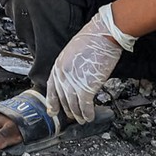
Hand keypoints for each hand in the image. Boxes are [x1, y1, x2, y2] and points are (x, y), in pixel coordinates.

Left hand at [45, 5, 133, 123]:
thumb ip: (71, 66)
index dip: (52, 101)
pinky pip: (84, 107)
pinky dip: (88, 114)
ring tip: (83, 120)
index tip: (53, 111)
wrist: (103, 35)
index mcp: (58, 65)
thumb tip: (75, 77)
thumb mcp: (73, 52)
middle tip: (72, 117)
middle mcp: (63, 75)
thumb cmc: (92, 39)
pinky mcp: (86, 88)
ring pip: (73, 105)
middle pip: (63, 99)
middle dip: (68, 110)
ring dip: (78, 115)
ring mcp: (73, 83)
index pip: (52, 88)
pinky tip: (90, 117)